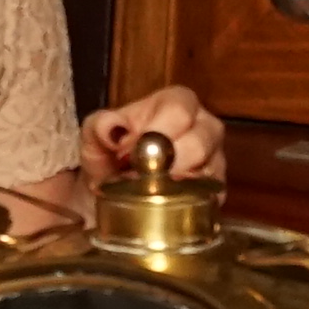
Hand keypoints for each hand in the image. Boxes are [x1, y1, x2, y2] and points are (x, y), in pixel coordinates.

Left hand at [86, 86, 225, 189]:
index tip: (129, 152)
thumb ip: (98, 126)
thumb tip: (112, 126)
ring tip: (147, 192)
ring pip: (210, 170)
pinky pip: (212, 197)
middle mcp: (203, 126)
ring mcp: (214, 158)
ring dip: (176, 186)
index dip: (155, 131)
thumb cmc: (108, 155)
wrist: (111, 191)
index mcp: (176, 102)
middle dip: (167, 162)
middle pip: (200, 140)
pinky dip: (188, 203)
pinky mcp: (215, 189)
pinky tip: (164, 206)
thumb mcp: (93, 138)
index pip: (179, 109)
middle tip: (138, 176)